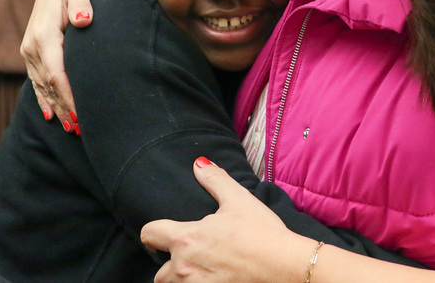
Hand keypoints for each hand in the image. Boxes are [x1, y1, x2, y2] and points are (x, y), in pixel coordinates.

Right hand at [20, 0, 94, 131]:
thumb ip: (81, 5)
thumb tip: (83, 20)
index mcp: (44, 34)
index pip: (55, 72)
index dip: (67, 94)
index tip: (81, 113)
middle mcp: (32, 47)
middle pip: (49, 84)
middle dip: (64, 107)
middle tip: (80, 129)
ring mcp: (29, 53)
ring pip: (42, 87)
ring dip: (56, 108)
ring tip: (71, 128)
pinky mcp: (31, 57)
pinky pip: (36, 83)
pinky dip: (44, 101)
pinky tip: (51, 116)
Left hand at [141, 158, 311, 282]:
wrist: (283, 264)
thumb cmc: (261, 231)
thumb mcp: (238, 198)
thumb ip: (214, 179)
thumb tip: (198, 163)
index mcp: (186, 238)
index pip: (151, 234)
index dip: (151, 233)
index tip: (156, 237)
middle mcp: (185, 267)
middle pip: (159, 272)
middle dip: (170, 264)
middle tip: (187, 257)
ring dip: (181, 279)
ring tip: (198, 271)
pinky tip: (212, 278)